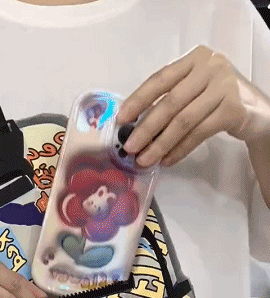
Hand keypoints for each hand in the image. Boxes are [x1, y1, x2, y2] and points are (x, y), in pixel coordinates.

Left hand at [116, 45, 269, 166]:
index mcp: (194, 59)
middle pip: (170, 102)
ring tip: (145, 159)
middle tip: (130, 147)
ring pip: (183, 121)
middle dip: (147, 128)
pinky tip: (167, 159)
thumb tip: (135, 125)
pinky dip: (180, 149)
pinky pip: (198, 134)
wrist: (256, 110)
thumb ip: (170, 98)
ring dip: (161, 143)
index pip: (160, 79)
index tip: (122, 119)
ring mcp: (223, 87)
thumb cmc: (216, 100)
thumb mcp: (194, 89)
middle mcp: (210, 67)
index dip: (138, 100)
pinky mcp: (232, 110)